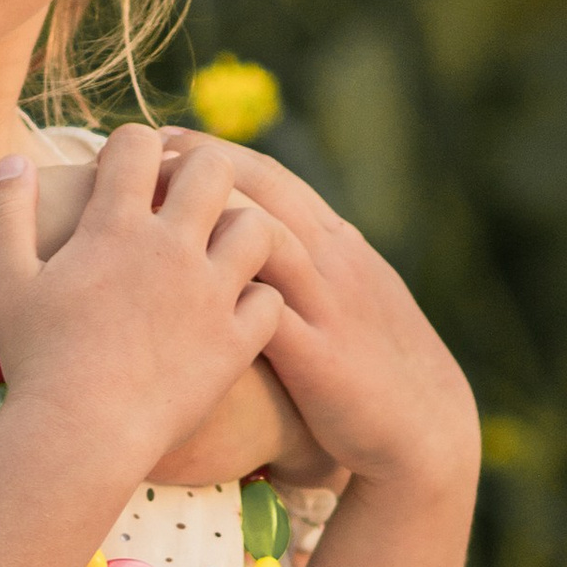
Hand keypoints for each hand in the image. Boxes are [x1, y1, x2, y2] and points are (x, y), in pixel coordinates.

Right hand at [0, 127, 283, 484]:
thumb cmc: (34, 360)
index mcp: (114, 226)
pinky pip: (271, 300)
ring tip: (217, 252)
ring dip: (241, 231)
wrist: (78, 435)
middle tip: (185, 198)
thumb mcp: (5, 283)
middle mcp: (171, 249)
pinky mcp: (235, 342)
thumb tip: (15, 162)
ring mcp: (210, 294)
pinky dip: (259, 301)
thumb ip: (5, 214)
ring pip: (257, 227)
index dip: (134, 147)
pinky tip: (236, 311)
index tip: (128, 172)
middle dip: (201, 171)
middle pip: (213, 168)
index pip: (139, 144)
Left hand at [160, 132, 476, 497]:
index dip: (214, 151)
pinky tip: (174, 287)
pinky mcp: (321, 358)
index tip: (161, 139)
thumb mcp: (347, 297)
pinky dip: (225, 292)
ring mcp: (330, 305)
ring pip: (269, 238)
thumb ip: (306, 264)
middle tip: (139, 151)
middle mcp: (334, 261)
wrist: (426, 428)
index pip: (272, 177)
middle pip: (265, 191)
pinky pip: (269, 313)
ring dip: (207, 217)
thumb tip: (252, 234)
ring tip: (146, 209)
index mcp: (338, 243)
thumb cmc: (376, 365)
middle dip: (201, 165)